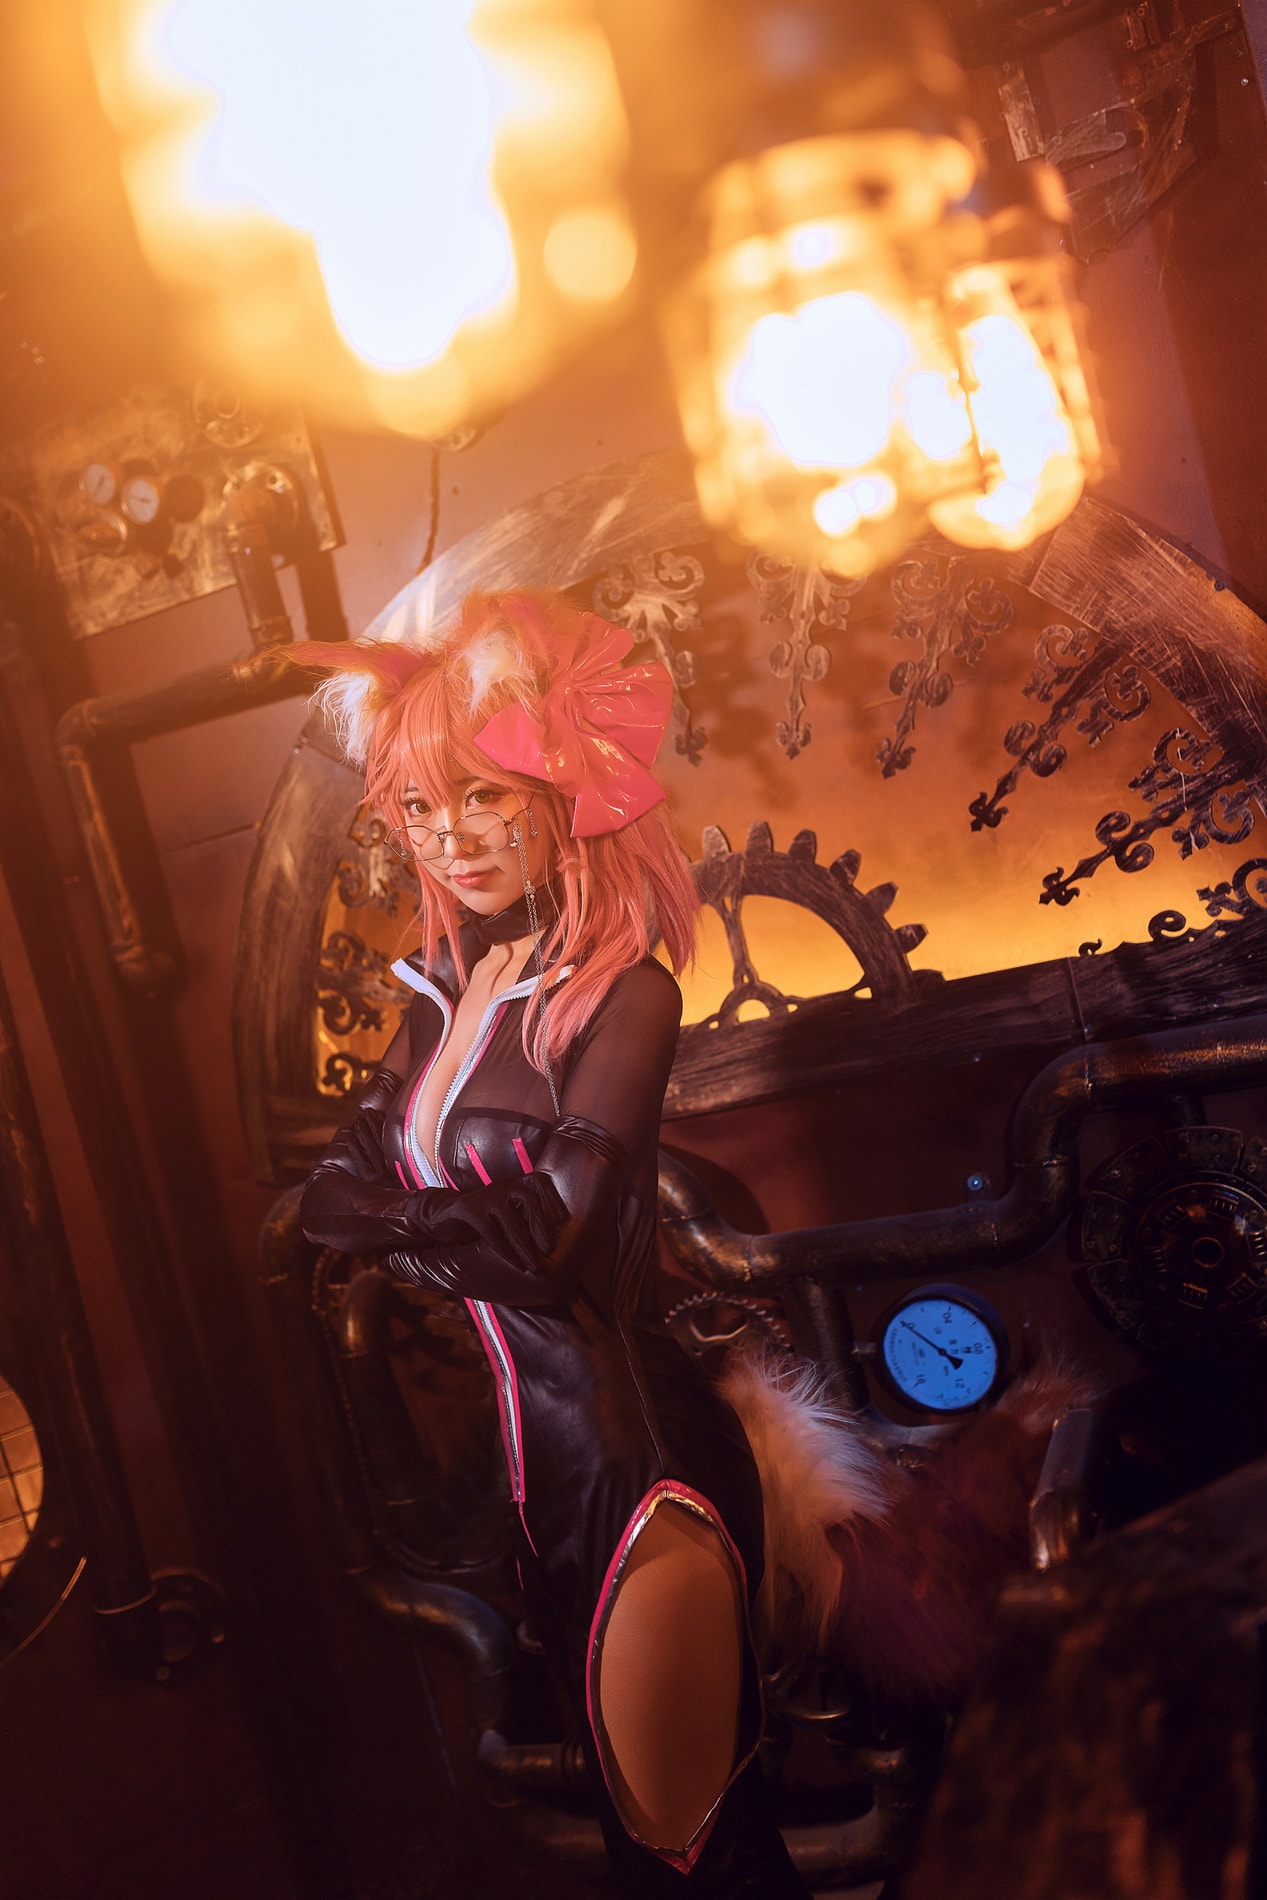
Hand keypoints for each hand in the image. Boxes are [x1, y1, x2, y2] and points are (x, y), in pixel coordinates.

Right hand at [407, 1174, 567, 1271]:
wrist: (446, 1216)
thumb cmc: (488, 1220)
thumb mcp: (509, 1215)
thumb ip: (528, 1220)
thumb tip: (558, 1243)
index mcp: (515, 1184)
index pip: (539, 1183)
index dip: (552, 1200)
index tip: (561, 1221)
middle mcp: (503, 1185)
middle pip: (528, 1201)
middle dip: (540, 1226)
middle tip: (550, 1249)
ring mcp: (484, 1196)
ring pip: (510, 1221)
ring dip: (524, 1246)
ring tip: (535, 1266)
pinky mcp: (467, 1210)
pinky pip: (490, 1231)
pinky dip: (504, 1250)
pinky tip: (515, 1264)